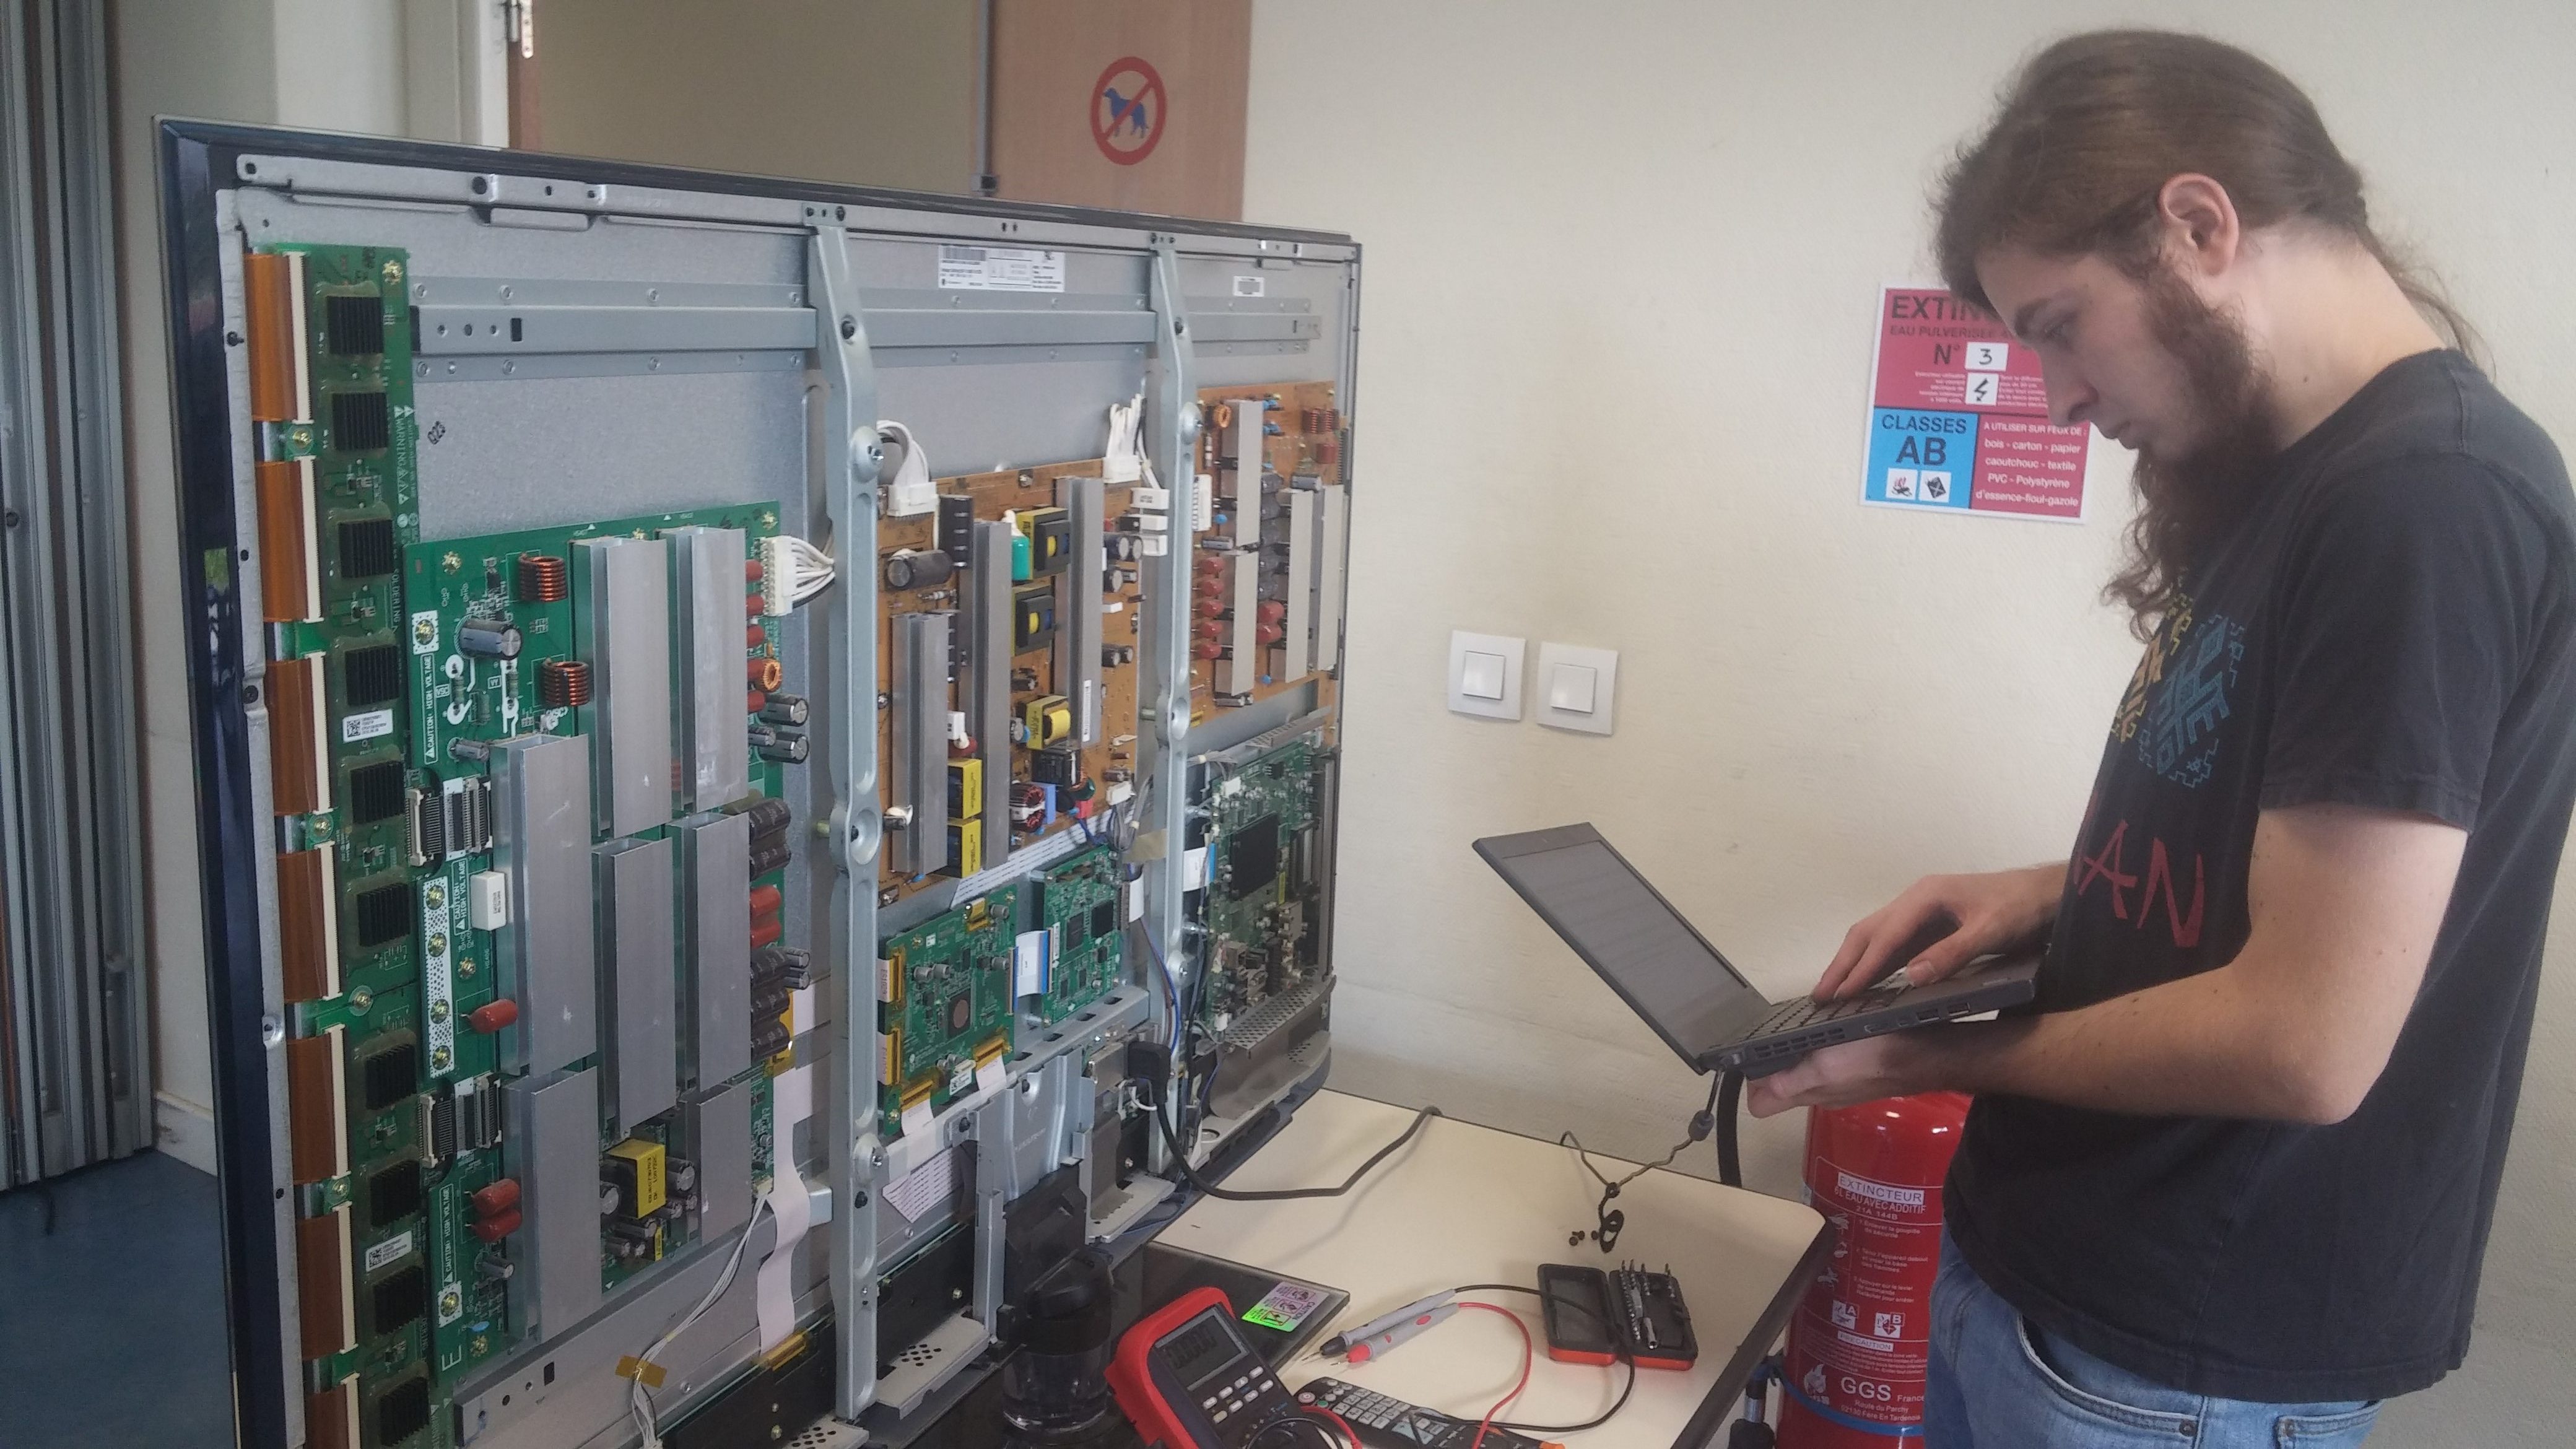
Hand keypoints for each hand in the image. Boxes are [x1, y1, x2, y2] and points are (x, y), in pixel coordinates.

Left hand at [1744, 1035, 1928, 1117]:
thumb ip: (1789, 1083)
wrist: (1926, 1053)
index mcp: (1809, 1093)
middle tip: (1770, 1032)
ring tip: (1797, 1026)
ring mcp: (1840, 1080)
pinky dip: (1819, 1046)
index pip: (1762, 1104)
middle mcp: (1821, 1092)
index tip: (1748, 1054)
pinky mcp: (1857, 1066)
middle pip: (1780, 1084)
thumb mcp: (1825, 1069)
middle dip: (1769, 1062)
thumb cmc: (1873, 1058)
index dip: (1749, 1082)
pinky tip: (1828, 1028)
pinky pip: (1826, 1059)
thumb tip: (1756, 1092)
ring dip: (1794, 1051)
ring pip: (1803, 1070)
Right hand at [1812, 863, 2061, 999]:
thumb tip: (1911, 976)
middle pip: (1867, 931)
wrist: (2044, 893)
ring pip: (1875, 937)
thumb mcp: (1991, 931)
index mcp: (1925, 896)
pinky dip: (1874, 964)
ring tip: (1833, 993)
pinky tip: (1867, 984)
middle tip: (1821, 996)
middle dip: (1842, 964)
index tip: (1843, 993)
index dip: (1862, 966)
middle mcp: (1915, 900)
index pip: (1884, 935)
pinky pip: (1892, 944)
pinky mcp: (1928, 924)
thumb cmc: (2020, 907)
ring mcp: (1919, 911)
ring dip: (1853, 964)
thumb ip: (1952, 953)